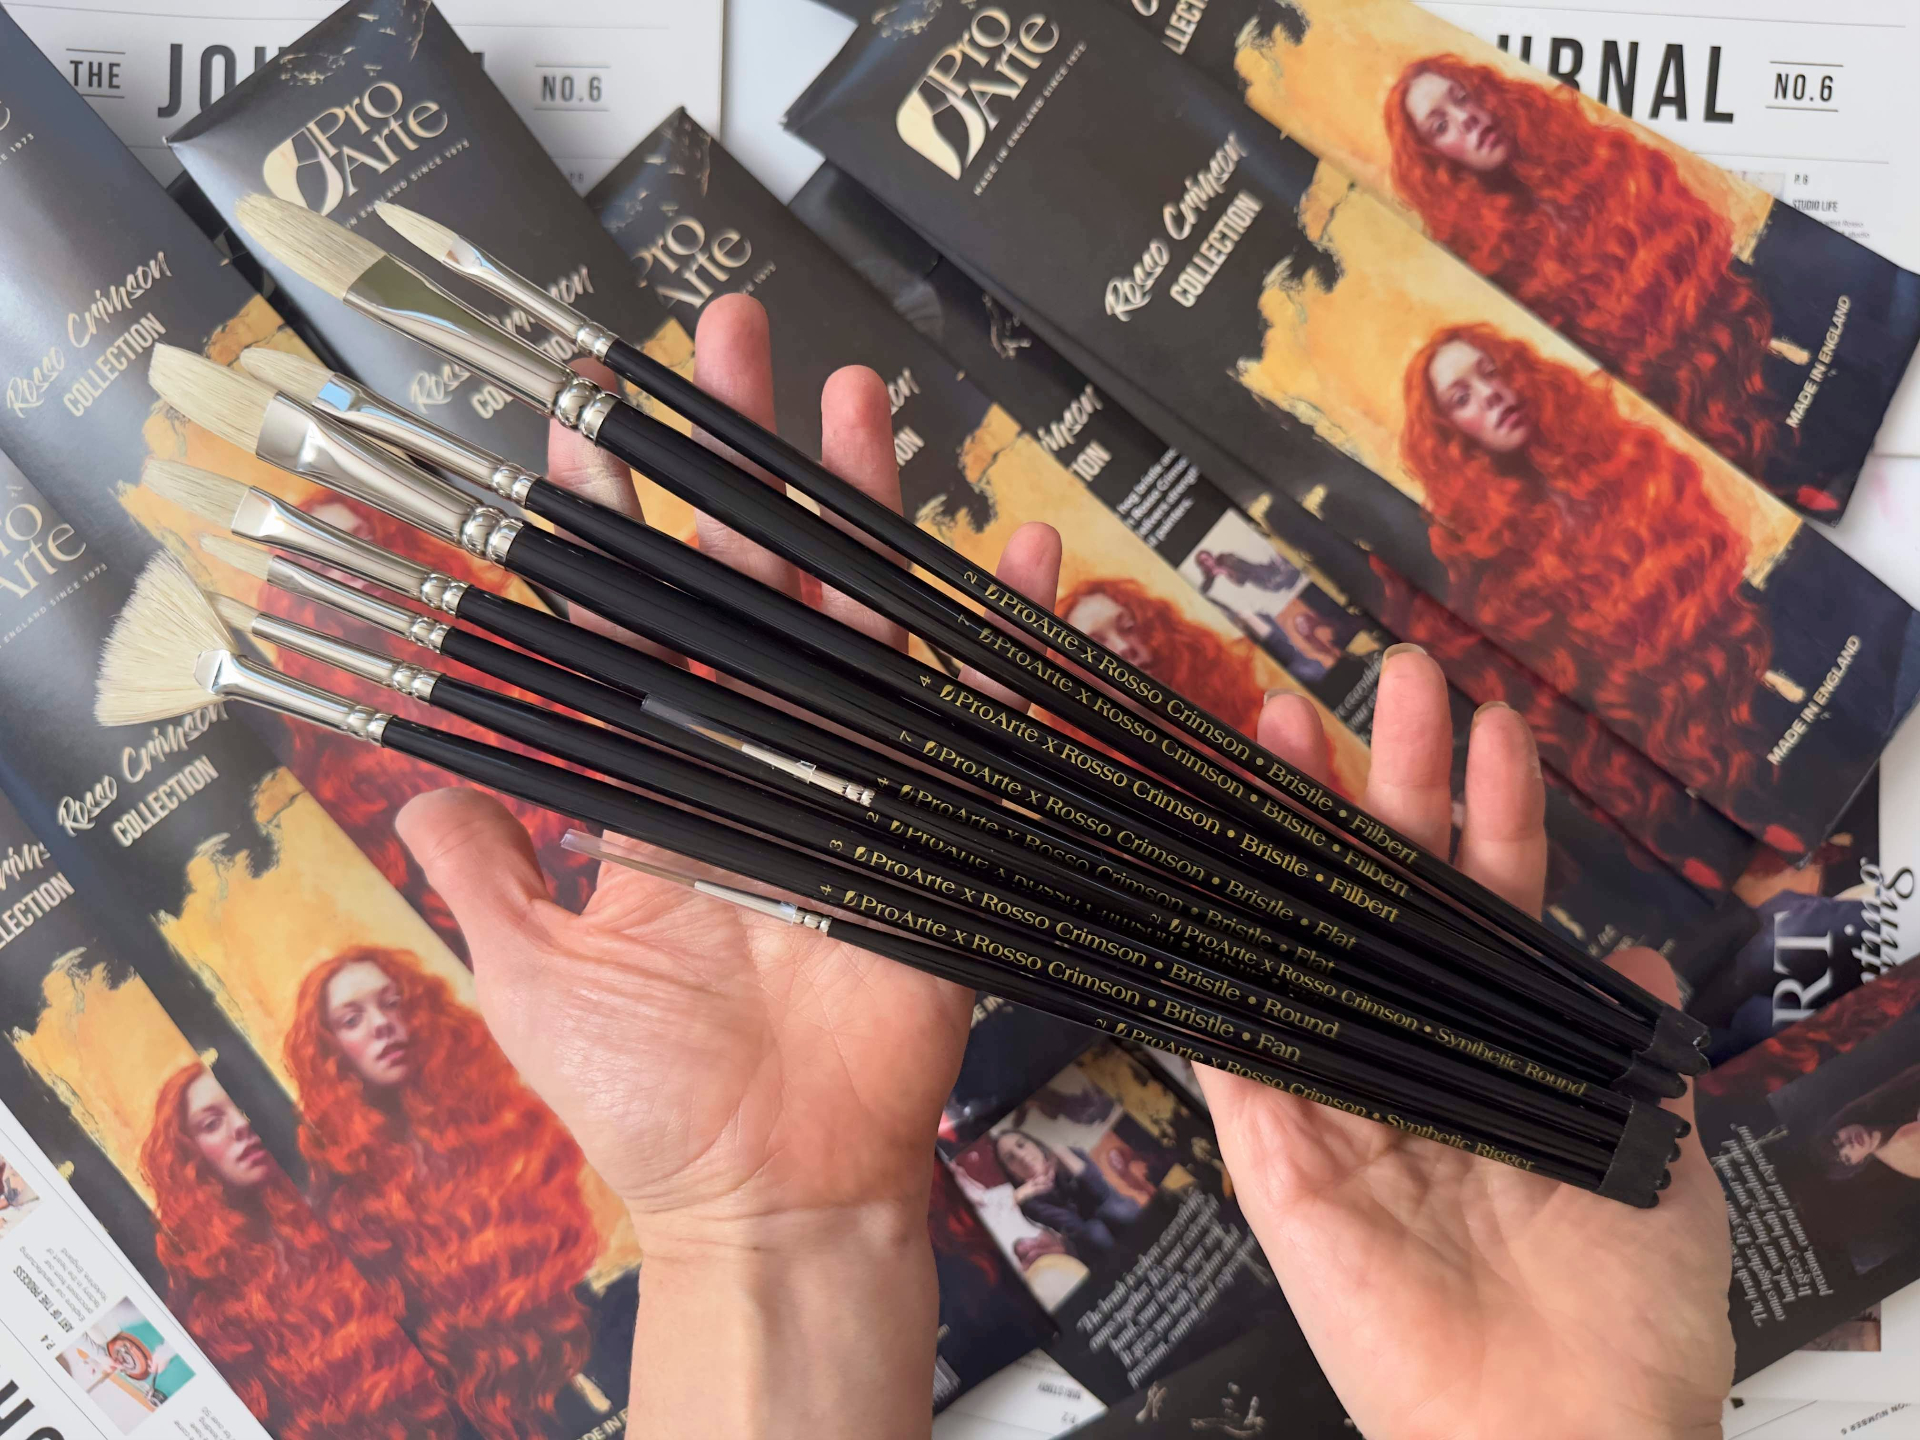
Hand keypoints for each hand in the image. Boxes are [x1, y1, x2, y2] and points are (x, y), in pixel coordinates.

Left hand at [393, 296, 1062, 1437]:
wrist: (772, 1192)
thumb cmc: (649, 1104)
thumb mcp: (530, 979)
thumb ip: (481, 869)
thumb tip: (414, 779)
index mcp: (662, 785)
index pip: (634, 621)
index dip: (612, 524)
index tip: (592, 425)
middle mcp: (757, 761)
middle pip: (752, 582)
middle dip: (739, 460)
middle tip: (733, 338)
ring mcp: (852, 783)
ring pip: (858, 616)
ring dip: (860, 507)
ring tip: (857, 396)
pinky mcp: (932, 827)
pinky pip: (973, 715)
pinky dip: (1003, 638)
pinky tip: (1026, 556)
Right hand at [1205, 645, 1733, 1439]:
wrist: (1559, 1432)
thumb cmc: (1626, 1315)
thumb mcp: (1657, 1153)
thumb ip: (1628, 1042)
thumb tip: (1616, 948)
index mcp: (1501, 1047)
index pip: (1487, 900)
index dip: (1489, 809)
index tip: (1488, 719)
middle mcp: (1414, 1053)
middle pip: (1388, 893)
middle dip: (1389, 779)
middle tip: (1389, 678)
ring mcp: (1337, 1094)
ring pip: (1302, 934)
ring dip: (1287, 833)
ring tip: (1280, 727)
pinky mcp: (1276, 1150)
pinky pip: (1231, 1042)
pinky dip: (1205, 956)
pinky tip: (1189, 861)